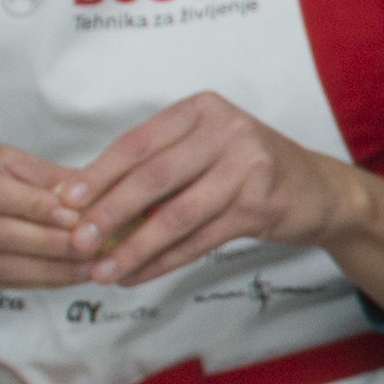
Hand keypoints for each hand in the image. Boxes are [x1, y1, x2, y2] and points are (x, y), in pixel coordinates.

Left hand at [64, 91, 334, 286]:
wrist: (319, 191)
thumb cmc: (248, 169)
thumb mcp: (205, 150)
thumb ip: (158, 165)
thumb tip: (86, 199)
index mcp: (201, 109)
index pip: (138, 142)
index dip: (98, 173)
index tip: (65, 201)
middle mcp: (226, 130)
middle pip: (153, 176)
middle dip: (109, 212)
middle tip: (78, 242)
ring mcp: (248, 167)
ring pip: (177, 214)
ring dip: (136, 247)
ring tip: (104, 271)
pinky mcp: (260, 204)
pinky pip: (201, 239)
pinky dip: (166, 261)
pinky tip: (140, 274)